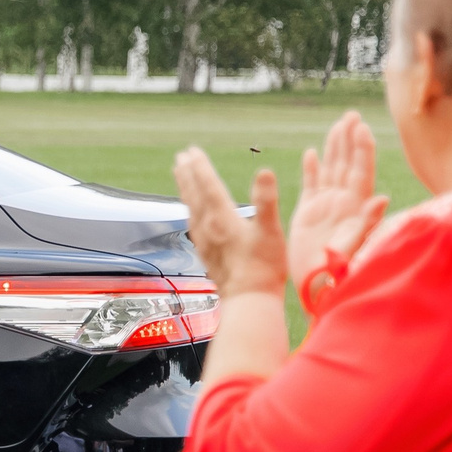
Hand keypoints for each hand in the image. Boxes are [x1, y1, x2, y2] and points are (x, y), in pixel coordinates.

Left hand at [173, 147, 285, 297]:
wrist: (249, 301)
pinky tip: (192, 210)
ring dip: (185, 188)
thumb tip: (265, 171)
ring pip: (190, 207)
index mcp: (222, 218)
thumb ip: (266, 200)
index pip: (208, 185)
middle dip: (187, 173)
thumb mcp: (270, 231)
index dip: (200, 166)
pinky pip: (192, 222)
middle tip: (181, 156)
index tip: (192, 150)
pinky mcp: (204, 252)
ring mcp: (203, 240)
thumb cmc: (264, 268)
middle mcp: (207, 227)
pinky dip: (190, 208)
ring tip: (181, 175)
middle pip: (193, 193)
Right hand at [286, 110, 389, 288]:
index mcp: (354, 207)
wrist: (314, 285)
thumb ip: (367, 223)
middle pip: (347, 164)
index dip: (361, 150)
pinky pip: (310, 185)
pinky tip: (311, 154)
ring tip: (337, 126)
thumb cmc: (335, 271)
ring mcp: (326, 206)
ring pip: (331, 169)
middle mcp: (343, 202)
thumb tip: (383, 199)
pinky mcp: (308, 213)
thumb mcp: (353, 247)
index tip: (361, 128)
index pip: (360, 171)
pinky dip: (311, 168)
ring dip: (333, 147)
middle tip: (351, 116)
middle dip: (349, 139)